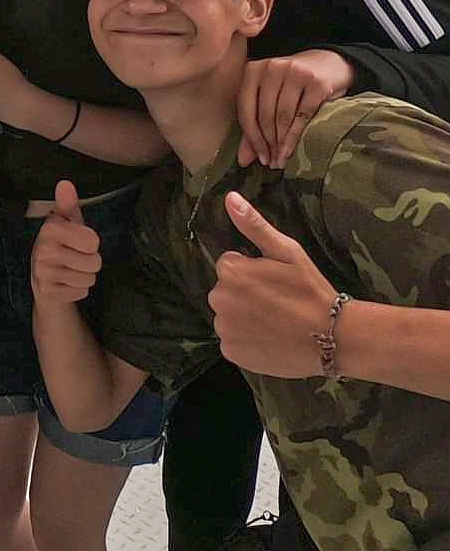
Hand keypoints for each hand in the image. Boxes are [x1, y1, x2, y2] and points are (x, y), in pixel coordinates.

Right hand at [31, 180, 101, 303]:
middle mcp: (43, 249)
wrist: (43, 278)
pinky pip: (81, 292)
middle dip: (90, 262)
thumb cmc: (61, 245)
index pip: (93, 241)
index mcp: (50, 228)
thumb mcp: (68, 222)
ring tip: (70, 271)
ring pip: (89, 279)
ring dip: (84, 277)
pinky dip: (78, 290)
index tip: (78, 242)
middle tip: (75, 258)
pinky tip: (65, 283)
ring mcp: (43, 272)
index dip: (91, 243)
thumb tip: (65, 183)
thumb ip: (68, 203)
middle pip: (94, 262)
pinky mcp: (46, 291)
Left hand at [208, 191, 338, 376]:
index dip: (252, 271)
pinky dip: (246, 339)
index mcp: (230, 272)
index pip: (229, 265)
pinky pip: (232, 340)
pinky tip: (269, 338)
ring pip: (227, 316)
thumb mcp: (286, 251)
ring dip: (243, 316)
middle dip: (244, 293)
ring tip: (275, 321)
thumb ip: (253, 225)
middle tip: (276, 301)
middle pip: (225, 291)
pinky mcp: (231, 353)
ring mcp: (224, 329)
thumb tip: (229, 197)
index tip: (274, 280)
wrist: (331, 337)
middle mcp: (219, 300)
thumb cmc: (310, 290)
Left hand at [237, 50, 353, 167]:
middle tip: (272, 163)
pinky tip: (291, 150)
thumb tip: (242, 160)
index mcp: (253, 69)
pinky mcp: (316, 82)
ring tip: (281, 160)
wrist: (330, 64)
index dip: (251, 138)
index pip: (245, 109)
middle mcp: (272, 67)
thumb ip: (255, 125)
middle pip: (264, 114)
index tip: (259, 158)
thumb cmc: (293, 86)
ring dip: (280, 143)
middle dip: (267, 143)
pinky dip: (295, 137)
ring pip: (282, 117)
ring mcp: (295, 72)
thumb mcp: (271, 99)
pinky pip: (302, 116)